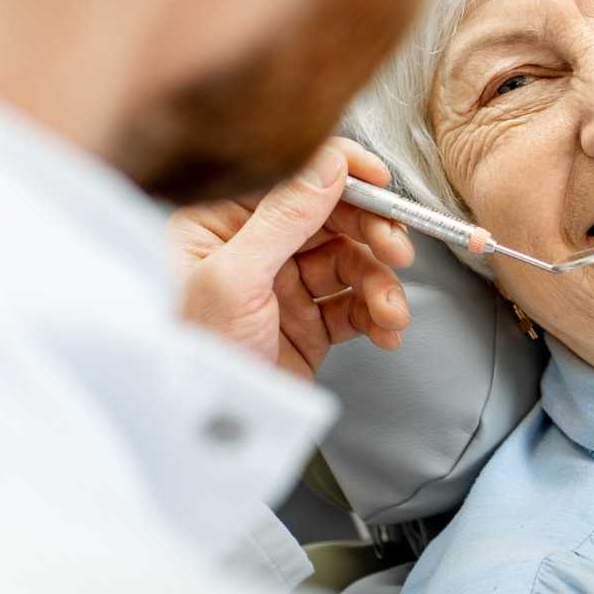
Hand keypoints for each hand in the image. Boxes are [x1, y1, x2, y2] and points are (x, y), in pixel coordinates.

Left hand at [169, 138, 416, 379]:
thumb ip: (284, 217)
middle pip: (333, 218)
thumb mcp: (235, 278)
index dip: (342, 174)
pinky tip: (385, 330)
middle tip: (398, 252)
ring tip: (391, 312)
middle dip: (373, 235)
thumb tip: (328, 164)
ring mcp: (283, 285)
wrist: (204, 430)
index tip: (381, 183)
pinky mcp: (306, 322)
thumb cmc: (194, 355)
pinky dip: (377, 315)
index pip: (292, 177)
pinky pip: (354, 305)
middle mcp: (254, 247)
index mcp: (220, 221)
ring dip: (380, 286)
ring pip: (352, 263)